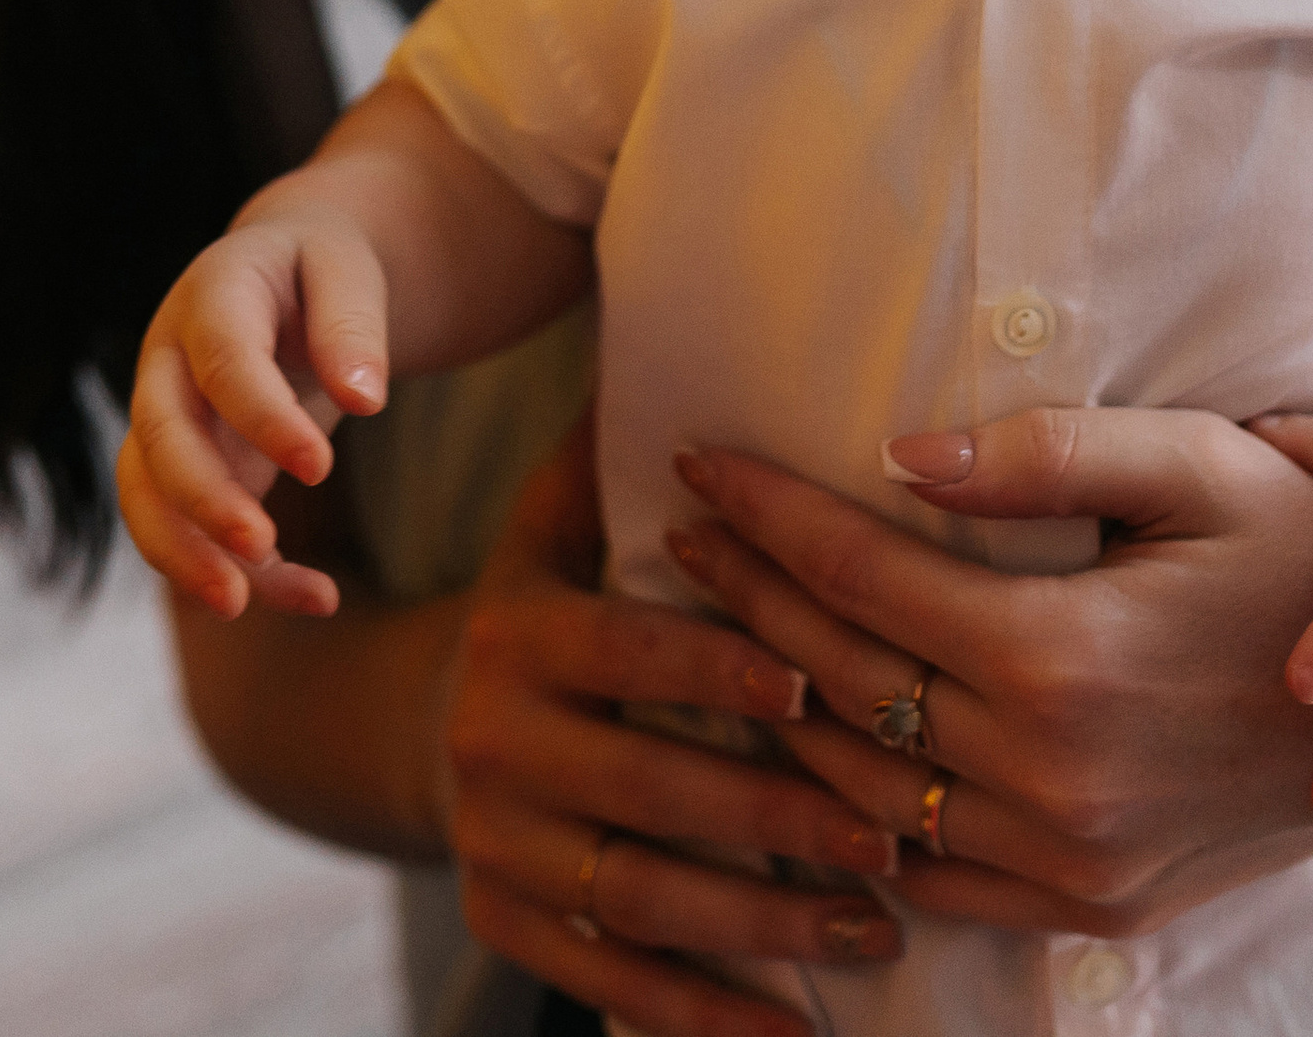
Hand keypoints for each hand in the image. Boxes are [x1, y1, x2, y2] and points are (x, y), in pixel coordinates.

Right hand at [117, 206, 389, 618]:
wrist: (286, 273)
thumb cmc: (318, 268)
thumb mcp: (346, 270)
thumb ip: (353, 325)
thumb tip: (366, 400)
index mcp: (211, 296)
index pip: (221, 360)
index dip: (261, 415)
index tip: (320, 465)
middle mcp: (170, 360)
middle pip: (158, 435)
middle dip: (199, 498)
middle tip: (259, 544)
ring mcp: (169, 417)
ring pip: (145, 493)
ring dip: (182, 552)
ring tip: (241, 603)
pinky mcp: (191, 467)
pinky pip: (194, 529)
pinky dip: (245, 573)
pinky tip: (319, 596)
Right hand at [446, 412, 902, 1036]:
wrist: (422, 721)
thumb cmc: (544, 603)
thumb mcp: (552, 520)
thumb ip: (611, 455)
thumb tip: (672, 343)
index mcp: (517, 631)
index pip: (626, 652)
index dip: (716, 670)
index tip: (813, 686)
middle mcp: (492, 740)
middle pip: (646, 789)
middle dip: (774, 817)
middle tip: (890, 834)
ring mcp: (495, 843)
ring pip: (638, 897)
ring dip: (761, 924)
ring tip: (875, 928)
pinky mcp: (504, 923)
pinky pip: (608, 983)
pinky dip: (701, 1017)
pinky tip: (796, 1032)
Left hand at [665, 409, 1312, 936]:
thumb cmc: (1305, 551)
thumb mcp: (1196, 467)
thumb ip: (1042, 454)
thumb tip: (898, 454)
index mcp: (1066, 660)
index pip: (860, 576)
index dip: (767, 515)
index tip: (698, 466)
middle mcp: (1053, 777)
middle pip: (841, 674)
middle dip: (747, 591)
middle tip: (684, 530)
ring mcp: (1071, 858)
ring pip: (863, 785)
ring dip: (776, 701)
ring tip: (719, 625)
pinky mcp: (1092, 902)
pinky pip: (930, 877)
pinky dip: (851, 816)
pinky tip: (805, 753)